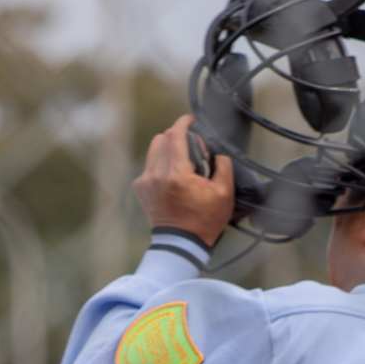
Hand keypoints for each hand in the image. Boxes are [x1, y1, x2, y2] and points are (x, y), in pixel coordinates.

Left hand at [134, 115, 234, 247]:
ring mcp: (145, 181)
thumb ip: (223, 166)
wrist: (181, 243)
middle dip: (178, 135)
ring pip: (154, 149)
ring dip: (167, 147)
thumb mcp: (224, 194)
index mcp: (177, 174)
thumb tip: (217, 152)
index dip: (184, 123)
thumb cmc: (204, 220)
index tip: (191, 119)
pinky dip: (160, 163)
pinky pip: (149, 164)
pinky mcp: (140, 188)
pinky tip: (171, 175)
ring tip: (181, 160)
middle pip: (163, 138)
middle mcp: (157, 173)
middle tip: (192, 146)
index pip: (175, 135)